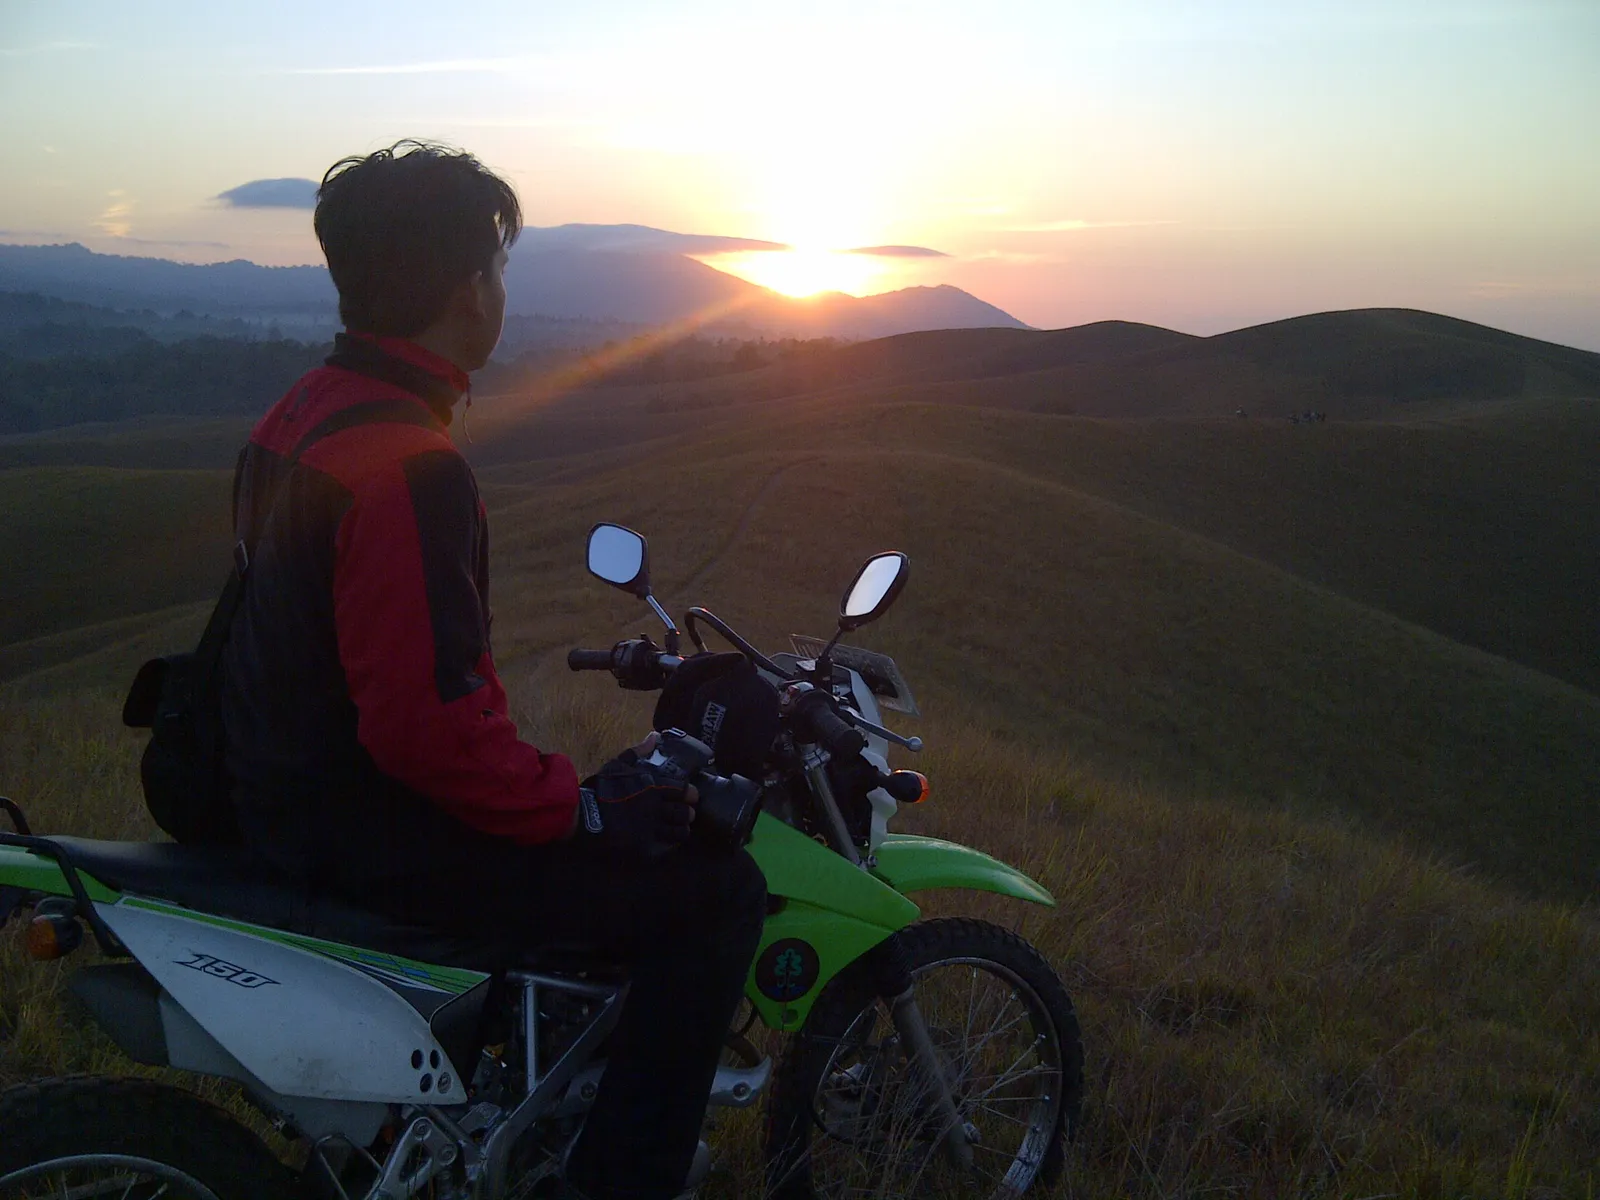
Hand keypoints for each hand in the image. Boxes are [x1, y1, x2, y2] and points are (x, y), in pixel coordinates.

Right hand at [575, 736, 697, 858]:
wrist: (583, 816)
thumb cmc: (600, 789)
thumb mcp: (617, 765)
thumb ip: (637, 752)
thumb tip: (654, 737)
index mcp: (652, 787)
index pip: (684, 791)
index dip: (690, 794)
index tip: (689, 797)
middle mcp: (656, 808)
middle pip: (685, 813)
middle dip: (688, 814)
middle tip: (685, 815)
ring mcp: (651, 829)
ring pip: (680, 832)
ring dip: (681, 830)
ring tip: (677, 830)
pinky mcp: (644, 848)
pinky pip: (667, 848)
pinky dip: (670, 845)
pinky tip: (665, 842)